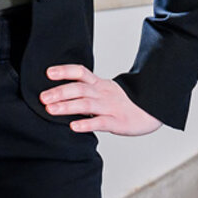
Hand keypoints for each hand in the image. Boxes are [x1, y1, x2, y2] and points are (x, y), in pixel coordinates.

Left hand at [40, 65, 160, 135]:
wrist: (155, 109)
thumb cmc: (128, 103)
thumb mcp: (107, 92)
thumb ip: (88, 92)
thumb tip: (62, 95)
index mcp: (100, 85)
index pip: (81, 72)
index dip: (64, 71)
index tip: (48, 73)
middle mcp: (103, 93)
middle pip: (79, 89)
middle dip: (59, 92)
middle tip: (42, 98)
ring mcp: (111, 107)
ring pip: (87, 104)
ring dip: (67, 106)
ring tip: (51, 110)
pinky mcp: (118, 122)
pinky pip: (100, 122)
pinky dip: (87, 124)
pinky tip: (74, 126)